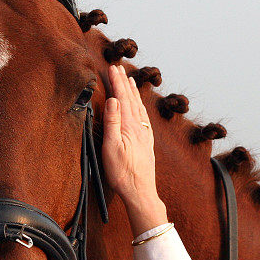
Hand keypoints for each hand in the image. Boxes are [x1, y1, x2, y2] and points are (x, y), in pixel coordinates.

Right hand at [102, 64, 167, 235]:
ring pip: (139, 107)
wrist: (140, 191)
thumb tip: (112, 99)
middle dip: (124, 82)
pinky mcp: (147, 142)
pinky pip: (144, 117)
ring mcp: (145, 134)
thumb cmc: (122, 173)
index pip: (122, 98)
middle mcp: (140, 127)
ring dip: (133, 92)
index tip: (111, 68)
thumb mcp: (111, 148)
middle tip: (118, 68)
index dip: (116, 82)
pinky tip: (140, 106)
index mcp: (129, 126)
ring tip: (130, 80)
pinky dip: (141, 106)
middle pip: (131, 99)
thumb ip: (112, 122)